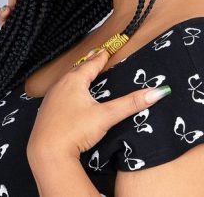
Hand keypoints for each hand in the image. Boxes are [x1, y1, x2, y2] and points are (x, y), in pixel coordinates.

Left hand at [26, 47, 171, 161]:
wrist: (46, 154)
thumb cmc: (75, 131)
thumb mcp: (106, 116)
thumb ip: (131, 103)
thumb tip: (157, 92)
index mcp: (74, 81)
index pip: (91, 64)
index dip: (101, 57)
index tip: (106, 50)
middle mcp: (60, 85)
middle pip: (78, 69)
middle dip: (89, 62)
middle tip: (96, 55)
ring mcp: (51, 98)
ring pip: (67, 80)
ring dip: (77, 74)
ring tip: (84, 71)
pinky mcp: (46, 112)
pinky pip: (59, 92)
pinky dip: (68, 88)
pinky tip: (69, 95)